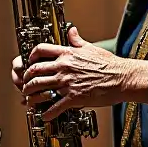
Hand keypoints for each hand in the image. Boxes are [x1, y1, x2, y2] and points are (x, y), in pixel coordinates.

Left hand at [19, 25, 147, 120]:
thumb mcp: (91, 48)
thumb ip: (77, 40)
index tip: (29, 62)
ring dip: (32, 95)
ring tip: (30, 100)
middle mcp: (64, 68)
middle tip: (25, 84)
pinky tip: (45, 115)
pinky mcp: (74, 98)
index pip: (41, 50)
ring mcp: (67, 83)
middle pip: (35, 71)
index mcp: (67, 54)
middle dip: (26, 79)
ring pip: (40, 88)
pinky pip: (54, 106)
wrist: (122, 78)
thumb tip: (71, 31)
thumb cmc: (110, 65)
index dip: (30, 56)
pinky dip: (47, 113)